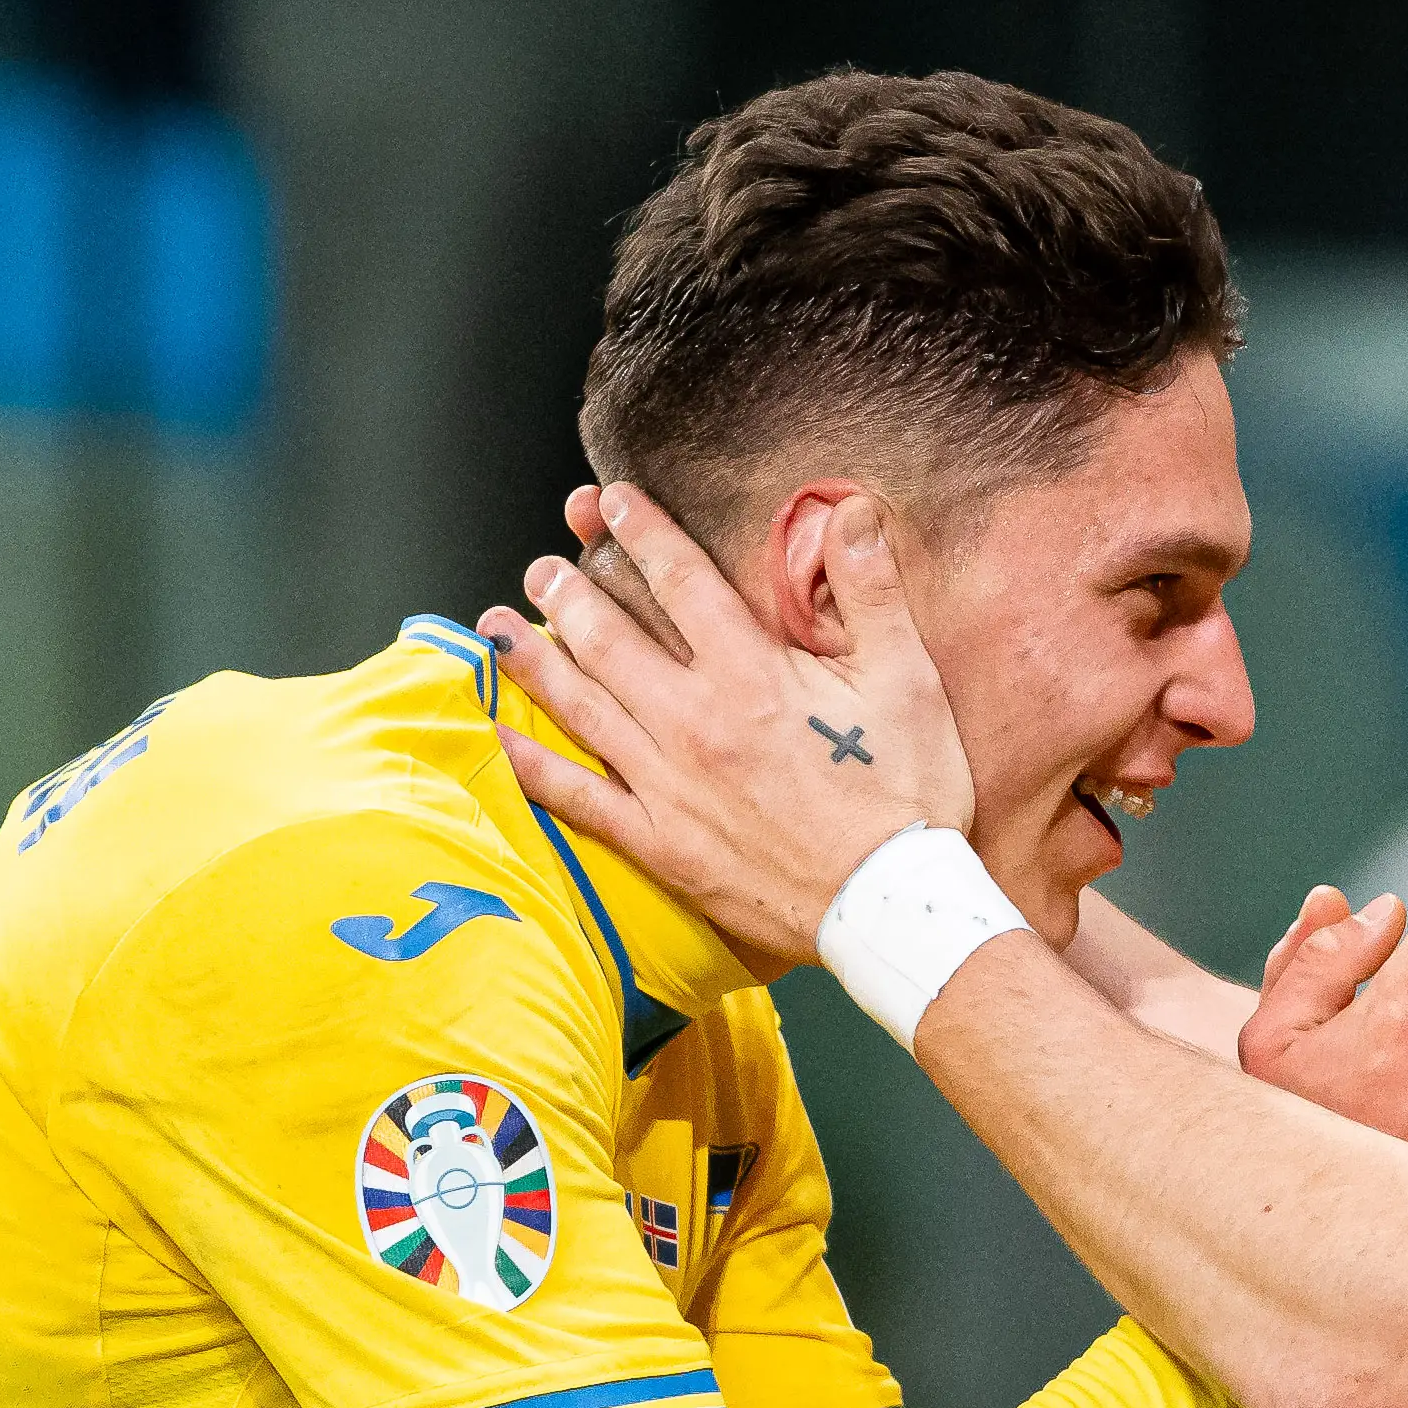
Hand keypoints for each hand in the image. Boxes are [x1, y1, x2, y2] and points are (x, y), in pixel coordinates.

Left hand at [490, 483, 969, 976]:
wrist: (889, 906)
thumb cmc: (908, 795)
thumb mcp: (907, 681)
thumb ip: (871, 590)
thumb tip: (849, 510)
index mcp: (753, 676)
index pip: (681, 581)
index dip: (642, 533)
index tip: (611, 501)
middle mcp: (696, 723)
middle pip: (610, 638)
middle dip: (568, 592)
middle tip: (542, 567)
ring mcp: (669, 786)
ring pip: (582, 707)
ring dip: (534, 660)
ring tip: (499, 625)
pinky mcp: (660, 844)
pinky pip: (579, 800)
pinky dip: (533, 768)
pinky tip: (499, 739)